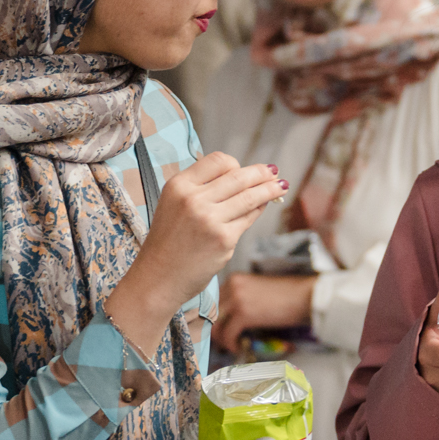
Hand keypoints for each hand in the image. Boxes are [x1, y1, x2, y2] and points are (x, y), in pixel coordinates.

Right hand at [107, 153, 286, 354]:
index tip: (245, 169)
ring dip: (270, 189)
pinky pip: (249, 217)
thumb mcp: (174, 205)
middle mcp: (193, 199)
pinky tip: (265, 205)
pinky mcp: (224, 239)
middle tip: (274, 171)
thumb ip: (202, 189)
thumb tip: (241, 176)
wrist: (158, 278)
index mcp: (179, 185)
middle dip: (261, 173)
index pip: (218, 161)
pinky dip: (259, 209)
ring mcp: (210, 219)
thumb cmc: (169, 242)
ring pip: (250, 196)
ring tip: (281, 186)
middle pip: (239, 176)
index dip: (236, 164)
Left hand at [215, 272, 315, 351]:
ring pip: (215, 324)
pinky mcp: (244, 314)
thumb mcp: (257, 290)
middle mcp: (231, 286)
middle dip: (213, 328)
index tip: (214, 328)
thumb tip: (227, 318)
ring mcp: (237, 299)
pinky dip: (230, 343)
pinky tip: (237, 347)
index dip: (210, 316)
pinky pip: (227, 334)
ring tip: (229, 345)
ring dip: (220, 338)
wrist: (305, 296)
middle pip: (210, 311)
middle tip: (219, 340)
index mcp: (234, 279)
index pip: (211, 300)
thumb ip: (240, 298)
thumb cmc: (287, 295)